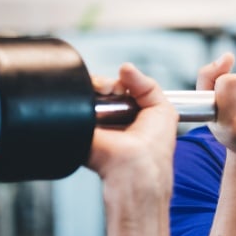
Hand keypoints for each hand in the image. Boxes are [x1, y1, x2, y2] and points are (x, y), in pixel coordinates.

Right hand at [87, 64, 178, 190]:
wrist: (135, 167)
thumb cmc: (154, 151)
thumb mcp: (163, 110)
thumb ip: (147, 85)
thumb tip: (126, 68)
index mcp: (129, 119)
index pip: (120, 91)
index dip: (121, 83)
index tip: (125, 82)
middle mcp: (109, 121)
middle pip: (101, 89)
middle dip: (107, 83)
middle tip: (114, 89)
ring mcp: (92, 123)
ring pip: (87, 92)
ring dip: (97, 85)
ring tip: (106, 91)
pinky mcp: (78, 126)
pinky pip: (73, 101)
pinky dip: (82, 91)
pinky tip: (94, 94)